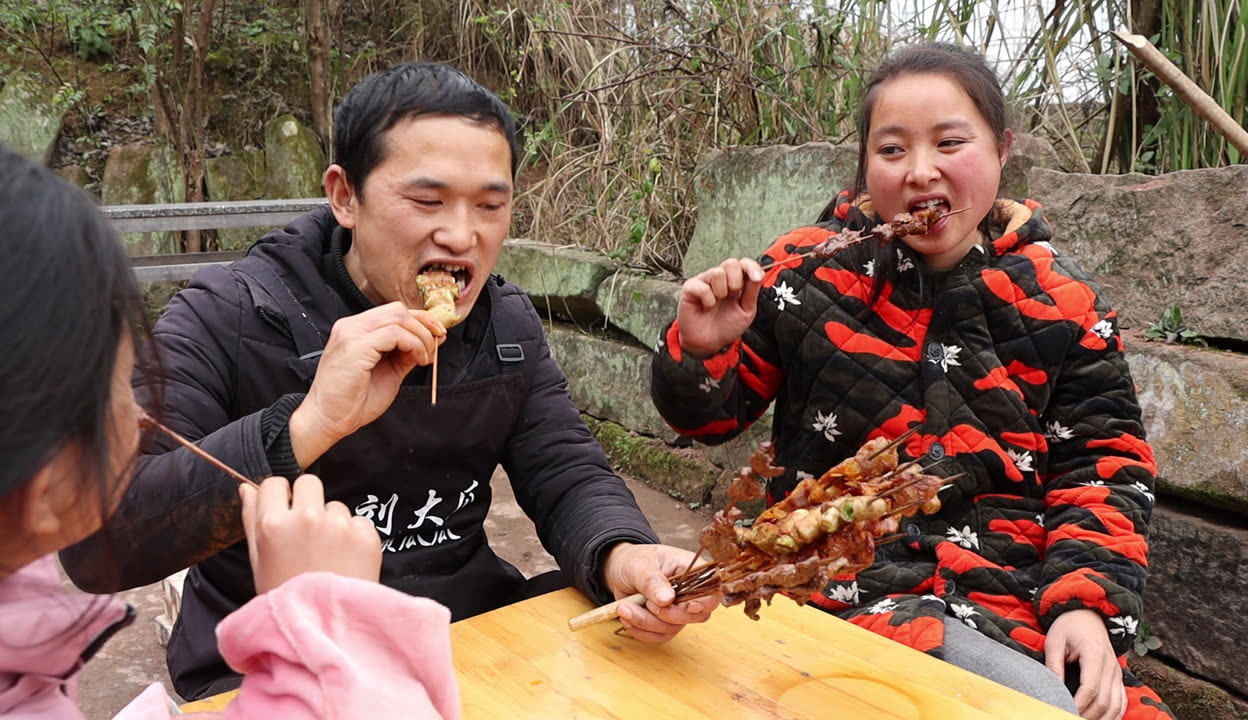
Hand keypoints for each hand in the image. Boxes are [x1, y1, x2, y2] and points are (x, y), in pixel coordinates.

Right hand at [240, 474, 382, 594]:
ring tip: (328, 555)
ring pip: (335, 505)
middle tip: (308, 530)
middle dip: (308, 500)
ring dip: (332, 522)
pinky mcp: (365, 534)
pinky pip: (358, 521)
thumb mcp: (258, 563)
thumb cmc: (286, 598)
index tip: (284, 511)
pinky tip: (346, 561)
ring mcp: (339, 524)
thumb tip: (246, 487)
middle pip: (308, 483)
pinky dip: (354, 537)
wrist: (326, 629)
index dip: (280, 497)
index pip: (275, 483)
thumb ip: (251, 520)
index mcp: (273, 524)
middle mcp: (307, 517)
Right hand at [290, 302, 444, 465]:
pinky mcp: (354, 346)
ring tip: (424, 358)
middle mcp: (350, 326)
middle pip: (398, 309)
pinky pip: (394, 333)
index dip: (421, 320)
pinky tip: (416, 360)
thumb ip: (407, 354)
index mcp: (356, 330)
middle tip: (435, 346)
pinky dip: (413, 344)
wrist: (327, 420)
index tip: (439, 335)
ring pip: (398, 317)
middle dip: (424, 325)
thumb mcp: (389, 372)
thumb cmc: (353, 401)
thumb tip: (433, 339)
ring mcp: (350, 334)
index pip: (394, 312)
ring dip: (421, 337)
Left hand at [602, 543, 717, 642]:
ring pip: (673, 628)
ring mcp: (678, 610)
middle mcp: (689, 593)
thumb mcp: (640, 566)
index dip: (704, 603)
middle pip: (697, 616)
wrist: (617, 570)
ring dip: (646, 622)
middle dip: (668, 615)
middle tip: (647, 603)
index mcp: (691, 571)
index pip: (712, 590)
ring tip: (625, 608)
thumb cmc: (634, 560)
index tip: (687, 607)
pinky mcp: (665, 623)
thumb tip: (667, 599)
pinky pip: (659, 636)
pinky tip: (627, 616)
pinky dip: (641, 631)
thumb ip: (653, 582)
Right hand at [675, 258, 764, 355]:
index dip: (751, 266)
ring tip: (717, 303)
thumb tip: (759, 273)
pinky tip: (706, 307)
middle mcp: (720, 278)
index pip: (744, 263)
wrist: (708, 343)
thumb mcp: (747, 310)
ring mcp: (704, 281)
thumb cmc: (726, 326)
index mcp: (735, 281)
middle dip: (736, 283)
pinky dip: (708, 301)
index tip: (756, 277)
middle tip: (732, 297)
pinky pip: (703, 287)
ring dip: (721, 292)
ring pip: (717, 273)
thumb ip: (753, 291)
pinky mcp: (690, 287)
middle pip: (731, 263)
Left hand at [1044, 609, 1125, 719]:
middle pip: (1104, 700)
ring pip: (1116, 705)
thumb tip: (1052, 688)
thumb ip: (1054, 664)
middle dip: (1087, 715)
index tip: (1063, 711)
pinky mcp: (1118, 676)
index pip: (1090, 688)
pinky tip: (1101, 719)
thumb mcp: (1055, 640)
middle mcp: (1110, 665)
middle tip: (1069, 717)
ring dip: (1101, 718)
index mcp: (1094, 654)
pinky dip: (1114, 714)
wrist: (1089, 614)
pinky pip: (1122, 701)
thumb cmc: (1069, 626)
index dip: (1078, 704)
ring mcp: (1116, 672)